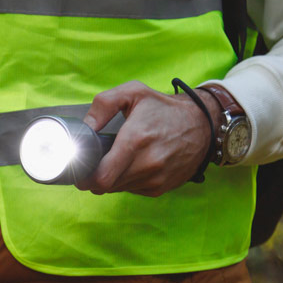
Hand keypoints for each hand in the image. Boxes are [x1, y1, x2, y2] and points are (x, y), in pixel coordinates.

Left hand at [79, 80, 221, 196]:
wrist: (202, 124)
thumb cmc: (164, 108)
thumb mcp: (132, 92)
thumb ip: (103, 105)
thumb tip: (85, 128)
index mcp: (135, 141)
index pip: (102, 177)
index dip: (85, 176)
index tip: (80, 169)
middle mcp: (148, 164)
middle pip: (106, 185)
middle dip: (95, 176)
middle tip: (93, 162)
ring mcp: (156, 178)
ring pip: (119, 189)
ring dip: (111, 179)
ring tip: (115, 160)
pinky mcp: (163, 187)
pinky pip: (134, 190)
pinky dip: (127, 181)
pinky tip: (132, 165)